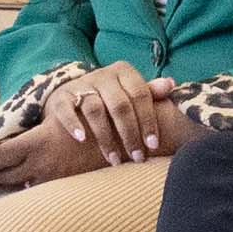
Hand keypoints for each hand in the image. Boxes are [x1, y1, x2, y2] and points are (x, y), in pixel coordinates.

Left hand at [0, 118, 93, 191]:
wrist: (118, 139)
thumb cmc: (87, 120)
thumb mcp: (55, 119)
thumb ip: (32, 134)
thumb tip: (10, 142)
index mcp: (35, 143)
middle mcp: (40, 164)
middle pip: (3, 175)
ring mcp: (52, 178)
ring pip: (19, 185)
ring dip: (11, 180)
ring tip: (5, 174)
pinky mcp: (63, 187)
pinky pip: (38, 189)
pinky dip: (30, 184)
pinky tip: (30, 178)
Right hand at [57, 64, 190, 163]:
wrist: (71, 94)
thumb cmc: (110, 98)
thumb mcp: (130, 92)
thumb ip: (150, 92)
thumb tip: (172, 84)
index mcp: (123, 72)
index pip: (140, 94)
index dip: (148, 120)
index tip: (152, 145)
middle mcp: (102, 75)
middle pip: (120, 105)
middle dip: (130, 134)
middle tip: (137, 158)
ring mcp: (80, 85)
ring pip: (95, 110)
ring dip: (106, 138)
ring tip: (114, 159)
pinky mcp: (61, 97)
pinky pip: (67, 109)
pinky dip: (74, 124)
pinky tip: (82, 140)